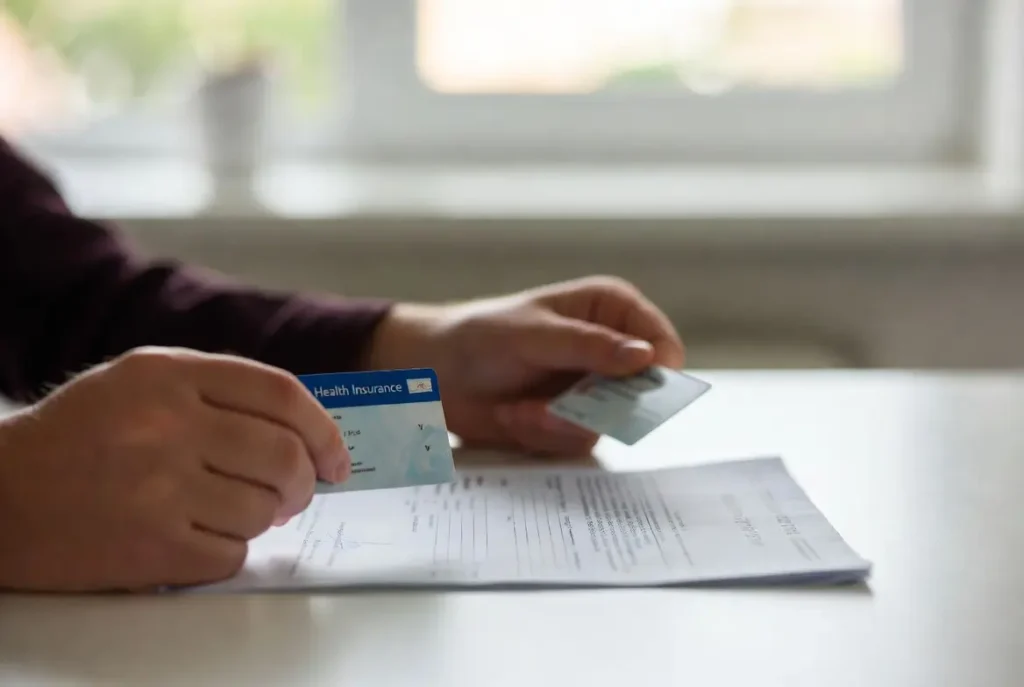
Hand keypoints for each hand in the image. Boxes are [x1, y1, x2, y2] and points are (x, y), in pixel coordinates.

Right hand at [0, 347, 348, 591]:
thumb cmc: (79, 434)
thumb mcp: (141, 380)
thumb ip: (219, 390)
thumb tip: (304, 429)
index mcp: (169, 374)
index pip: (281, 393)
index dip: (323, 429)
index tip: (336, 458)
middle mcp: (168, 425)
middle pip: (284, 455)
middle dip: (305, 481)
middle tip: (296, 493)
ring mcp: (159, 488)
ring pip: (264, 509)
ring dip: (265, 517)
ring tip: (236, 511)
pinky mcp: (151, 547)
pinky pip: (232, 553)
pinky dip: (230, 549)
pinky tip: (200, 536)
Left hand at [367, 276, 683, 455]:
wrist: (434, 373)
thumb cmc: (480, 336)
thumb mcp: (533, 335)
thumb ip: (589, 346)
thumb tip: (645, 356)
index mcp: (610, 310)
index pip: (661, 343)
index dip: (658, 372)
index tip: (632, 394)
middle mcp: (610, 350)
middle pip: (643, 394)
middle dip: (593, 407)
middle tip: (550, 407)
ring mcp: (592, 389)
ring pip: (608, 424)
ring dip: (558, 422)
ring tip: (518, 409)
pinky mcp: (572, 420)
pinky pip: (577, 441)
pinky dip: (541, 434)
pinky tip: (511, 415)